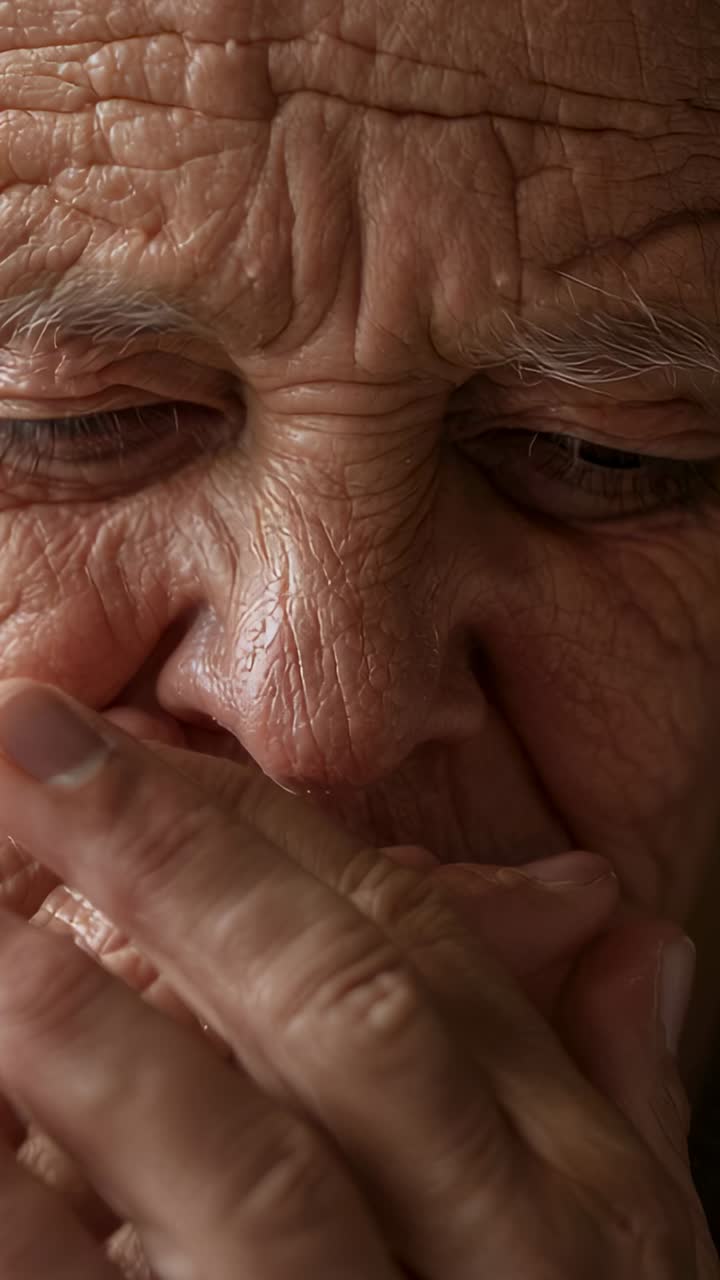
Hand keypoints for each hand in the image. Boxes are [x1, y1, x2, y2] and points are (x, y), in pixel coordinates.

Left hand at [0, 680, 710, 1277]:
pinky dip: (28, 1217)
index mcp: (581, 1201)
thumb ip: (620, 1092)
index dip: (263, 834)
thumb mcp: (631, 1270)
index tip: (127, 741)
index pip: (416, 953)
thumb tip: (635, 929)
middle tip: (21, 733)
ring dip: (91, 1019)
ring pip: (240, 1169)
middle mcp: (503, 1271)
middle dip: (175, 859)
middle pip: (336, 1013)